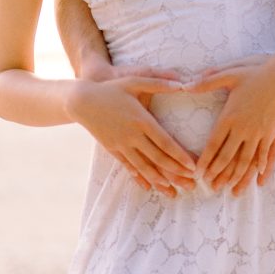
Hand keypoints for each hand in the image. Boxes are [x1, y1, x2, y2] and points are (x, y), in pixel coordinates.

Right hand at [68, 75, 196, 197]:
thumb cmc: (112, 89)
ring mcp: (121, 145)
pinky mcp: (113, 149)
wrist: (82, 101)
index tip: (192, 167)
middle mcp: (132, 136)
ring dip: (159, 180)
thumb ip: (159, 82)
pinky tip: (148, 187)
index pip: (164, 142)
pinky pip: (128, 167)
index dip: (179, 156)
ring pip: (143, 167)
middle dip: (176, 173)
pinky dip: (139, 178)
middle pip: (157, 158)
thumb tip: (183, 83)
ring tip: (173, 192)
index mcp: (141, 120)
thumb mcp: (136, 81)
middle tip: (191, 184)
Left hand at [185, 53, 274, 195]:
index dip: (205, 161)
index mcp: (230, 116)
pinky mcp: (273, 132)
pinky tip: (260, 179)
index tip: (198, 173)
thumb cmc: (256, 71)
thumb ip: (207, 81)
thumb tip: (185, 86)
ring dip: (238, 176)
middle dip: (218, 174)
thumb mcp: (229, 73)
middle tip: (210, 187)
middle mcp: (244, 128)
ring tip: (231, 190)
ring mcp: (260, 132)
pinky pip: (267, 155)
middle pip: (228, 157)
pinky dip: (263, 168)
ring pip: (247, 161)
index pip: (213, 144)